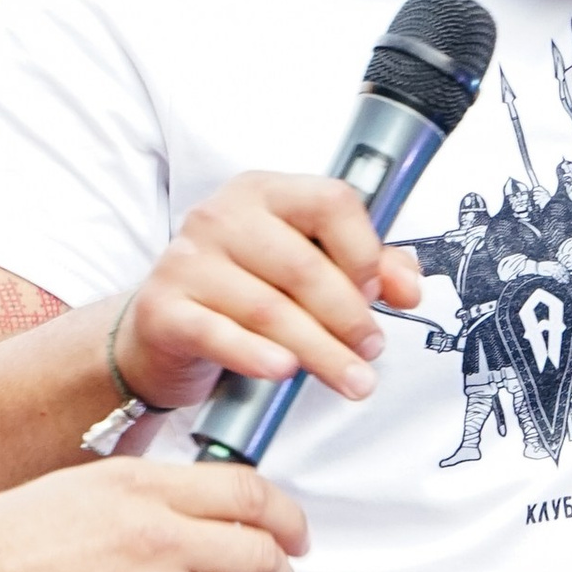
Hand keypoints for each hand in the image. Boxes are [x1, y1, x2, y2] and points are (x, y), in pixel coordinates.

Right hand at [113, 173, 424, 413]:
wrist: (166, 328)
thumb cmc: (242, 290)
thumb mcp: (305, 267)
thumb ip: (366, 267)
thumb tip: (408, 286)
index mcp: (265, 193)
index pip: (329, 202)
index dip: (364, 251)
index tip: (379, 293)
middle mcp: (222, 217)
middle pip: (303, 266)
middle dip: (349, 316)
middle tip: (371, 350)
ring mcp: (186, 261)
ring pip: (268, 308)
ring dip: (319, 350)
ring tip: (350, 378)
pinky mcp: (163, 309)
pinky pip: (216, 333)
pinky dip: (255, 355)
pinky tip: (284, 371)